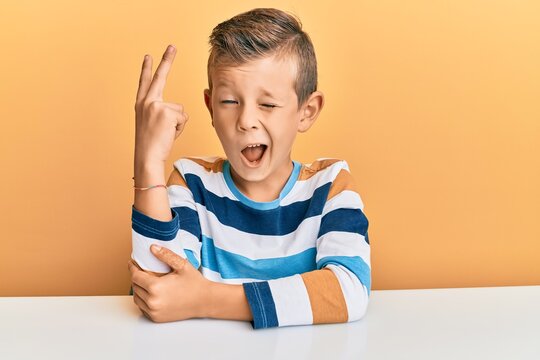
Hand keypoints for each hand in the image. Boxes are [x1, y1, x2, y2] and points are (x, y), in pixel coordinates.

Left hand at [128, 245, 208, 322]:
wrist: (205, 301)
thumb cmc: (195, 283)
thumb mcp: (182, 265)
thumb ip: (165, 255)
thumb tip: (152, 248)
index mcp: (156, 287)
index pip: (135, 276)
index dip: (132, 268)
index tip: (132, 263)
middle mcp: (152, 301)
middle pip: (135, 287)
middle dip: (136, 277)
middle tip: (140, 270)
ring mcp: (154, 311)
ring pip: (137, 298)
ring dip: (138, 289)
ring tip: (145, 281)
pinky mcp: (157, 318)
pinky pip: (142, 308)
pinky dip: (143, 300)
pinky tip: (150, 293)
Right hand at [134, 44, 188, 166]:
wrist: (147, 156)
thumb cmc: (152, 145)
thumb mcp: (154, 125)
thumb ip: (163, 113)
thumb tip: (180, 113)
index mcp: (141, 105)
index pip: (145, 82)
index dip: (147, 68)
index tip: (148, 55)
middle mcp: (146, 102)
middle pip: (160, 77)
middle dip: (167, 60)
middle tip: (172, 46)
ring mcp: (156, 105)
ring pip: (180, 110)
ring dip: (178, 124)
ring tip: (166, 133)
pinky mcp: (166, 112)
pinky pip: (183, 118)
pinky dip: (180, 128)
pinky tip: (169, 134)